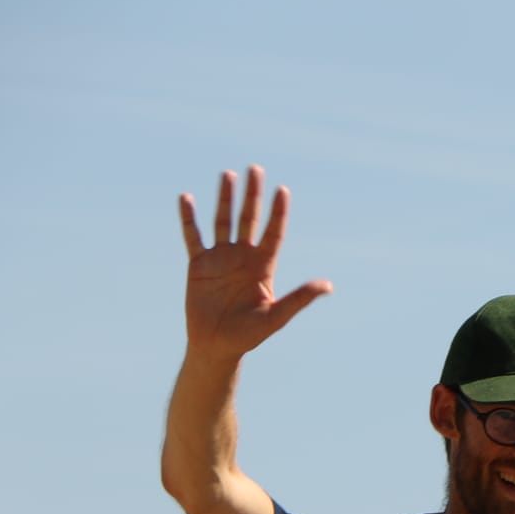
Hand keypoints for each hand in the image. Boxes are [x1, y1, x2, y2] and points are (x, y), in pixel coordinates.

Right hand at [178, 164, 331, 359]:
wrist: (217, 345)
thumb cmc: (250, 335)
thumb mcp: (277, 316)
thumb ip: (300, 298)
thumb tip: (328, 286)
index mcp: (264, 266)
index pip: (273, 232)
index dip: (278, 212)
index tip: (283, 190)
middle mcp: (243, 256)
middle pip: (249, 219)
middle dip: (253, 195)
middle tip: (256, 168)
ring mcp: (220, 258)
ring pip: (223, 221)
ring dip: (225, 199)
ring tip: (228, 175)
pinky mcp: (198, 264)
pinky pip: (193, 237)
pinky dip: (189, 219)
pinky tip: (186, 198)